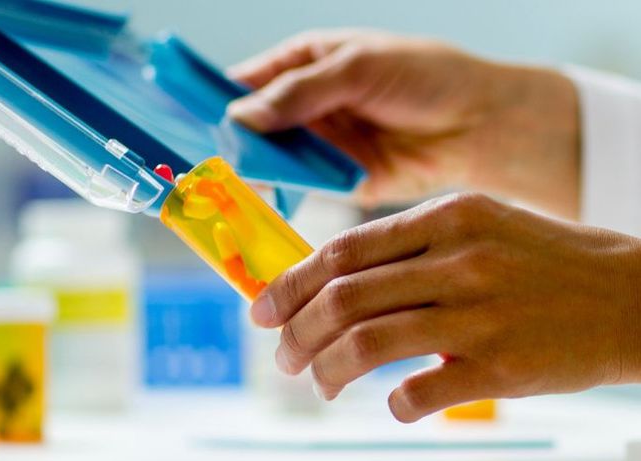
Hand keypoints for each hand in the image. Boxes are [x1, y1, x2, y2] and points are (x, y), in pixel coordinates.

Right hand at [227, 29, 580, 217]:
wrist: (476, 125)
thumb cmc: (424, 77)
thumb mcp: (357, 67)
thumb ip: (298, 92)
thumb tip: (240, 115)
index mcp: (305, 63)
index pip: (247, 79)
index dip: (215, 95)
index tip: (184, 113)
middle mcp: (305, 105)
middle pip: (251, 124)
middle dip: (230, 140)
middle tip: (204, 156)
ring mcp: (318, 144)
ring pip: (269, 158)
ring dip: (252, 168)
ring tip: (228, 178)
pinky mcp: (334, 179)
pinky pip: (297, 186)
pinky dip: (281, 192)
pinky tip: (263, 197)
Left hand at [249, 193, 640, 421]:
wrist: (631, 295)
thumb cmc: (542, 261)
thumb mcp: (477, 226)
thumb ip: (408, 247)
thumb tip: (333, 281)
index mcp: (446, 217)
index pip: (342, 251)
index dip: (290, 283)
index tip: (262, 309)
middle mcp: (458, 260)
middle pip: (343, 299)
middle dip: (297, 332)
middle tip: (284, 355)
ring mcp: (480, 314)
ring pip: (367, 344)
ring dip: (327, 370)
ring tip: (319, 384)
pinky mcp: (503, 366)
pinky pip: (420, 391)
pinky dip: (393, 402)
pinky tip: (392, 403)